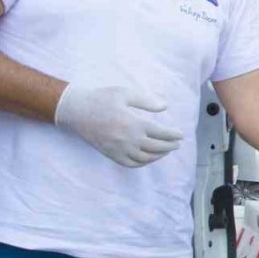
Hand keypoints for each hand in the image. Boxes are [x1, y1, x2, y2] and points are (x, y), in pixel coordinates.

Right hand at [54, 84, 183, 166]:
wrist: (77, 111)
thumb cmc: (102, 99)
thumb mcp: (125, 93)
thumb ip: (146, 100)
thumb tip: (165, 106)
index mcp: (133, 123)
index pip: (160, 133)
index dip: (173, 135)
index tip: (181, 135)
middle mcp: (128, 139)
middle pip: (156, 147)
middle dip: (170, 146)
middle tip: (177, 144)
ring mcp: (119, 149)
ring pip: (145, 157)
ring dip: (159, 155)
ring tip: (166, 150)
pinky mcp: (111, 154)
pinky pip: (131, 163)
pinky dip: (144, 162)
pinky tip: (150, 157)